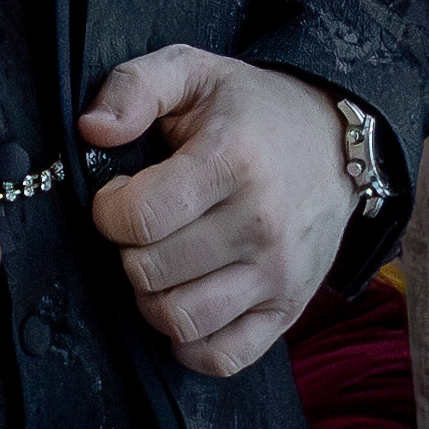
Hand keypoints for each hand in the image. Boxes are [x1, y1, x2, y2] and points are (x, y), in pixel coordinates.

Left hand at [81, 45, 352, 379]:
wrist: (335, 141)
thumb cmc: (250, 110)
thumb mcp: (193, 71)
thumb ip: (134, 87)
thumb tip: (93, 130)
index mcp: (232, 162)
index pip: (139, 218)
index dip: (109, 211)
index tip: (121, 195)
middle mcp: (261, 224)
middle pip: (150, 273)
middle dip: (128, 252)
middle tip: (145, 229)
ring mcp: (279, 274)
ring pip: (180, 321)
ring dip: (152, 299)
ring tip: (162, 265)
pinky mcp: (289, 309)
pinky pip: (223, 357)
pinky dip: (190, 344)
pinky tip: (185, 304)